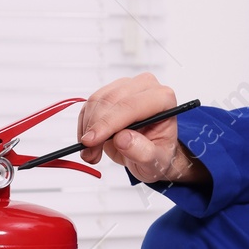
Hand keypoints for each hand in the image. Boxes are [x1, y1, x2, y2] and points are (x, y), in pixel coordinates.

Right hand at [77, 73, 207, 185]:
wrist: (150, 153)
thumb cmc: (158, 154)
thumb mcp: (156, 162)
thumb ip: (143, 152)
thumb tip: (123, 139)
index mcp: (163, 99)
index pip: (131, 106)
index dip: (108, 123)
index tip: (92, 141)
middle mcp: (146, 87)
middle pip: (111, 100)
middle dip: (96, 128)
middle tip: (90, 152)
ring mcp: (126, 87)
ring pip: (97, 101)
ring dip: (88, 128)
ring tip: (92, 152)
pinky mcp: (110, 92)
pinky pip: (89, 105)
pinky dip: (85, 125)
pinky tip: (91, 142)